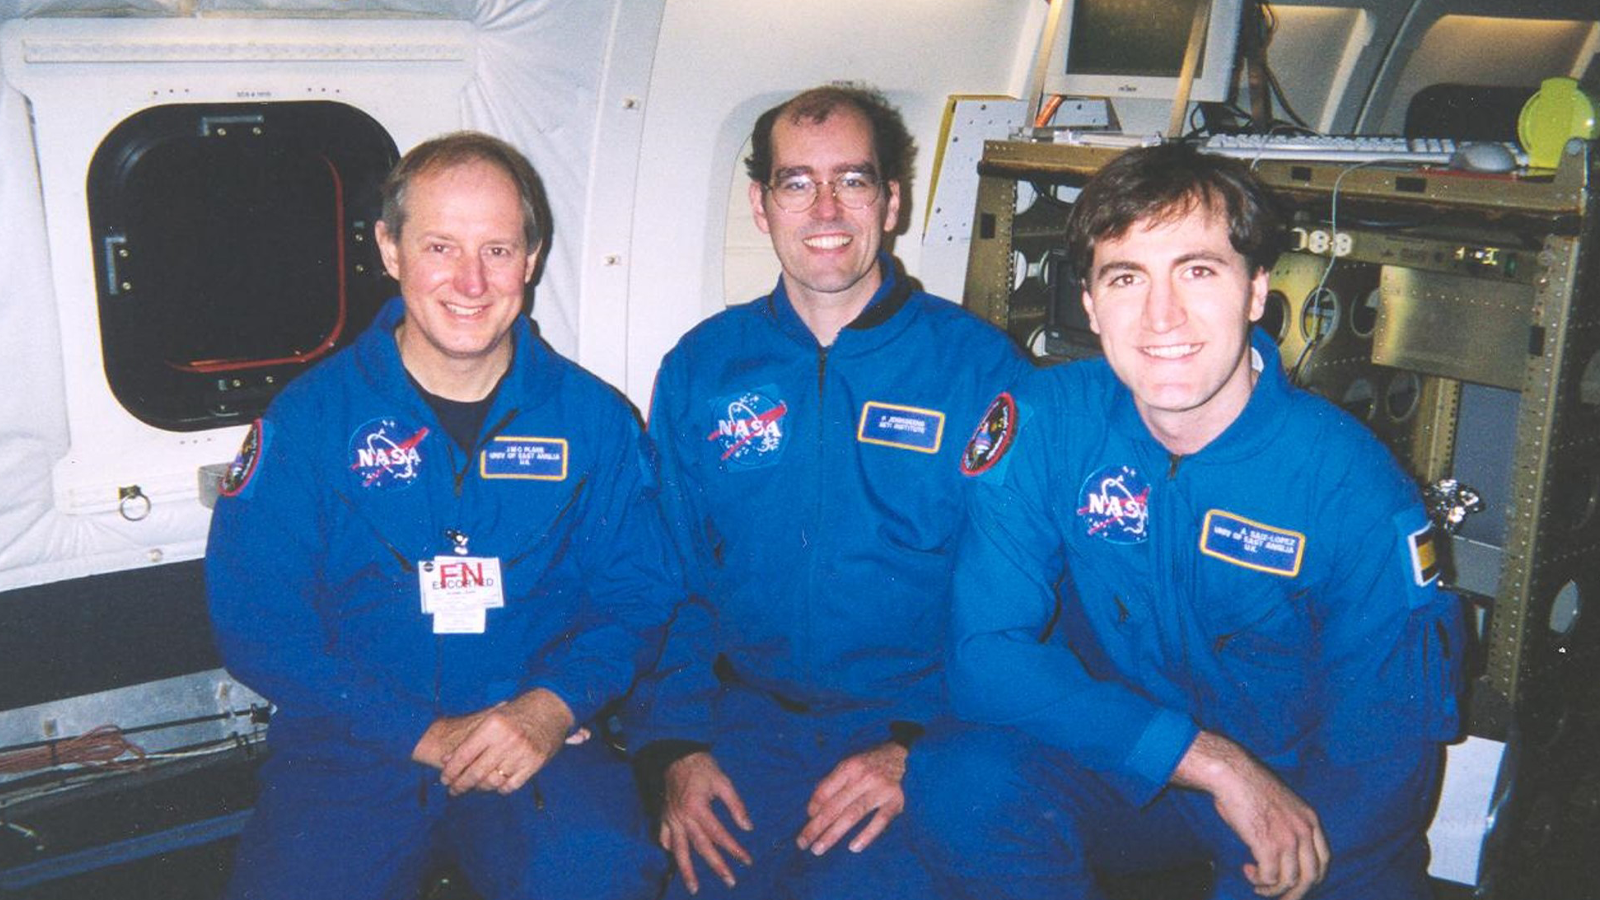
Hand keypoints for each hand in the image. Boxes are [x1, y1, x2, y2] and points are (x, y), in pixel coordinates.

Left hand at [412, 688, 574, 795]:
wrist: (552, 708)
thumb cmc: (517, 713)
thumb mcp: (492, 718)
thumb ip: (470, 739)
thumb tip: (446, 759)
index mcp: (493, 725)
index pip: (464, 755)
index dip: (451, 771)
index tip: (444, 780)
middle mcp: (507, 740)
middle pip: (476, 772)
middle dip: (460, 784)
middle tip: (453, 790)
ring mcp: (522, 753)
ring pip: (492, 782)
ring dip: (479, 788)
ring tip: (472, 787)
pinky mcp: (535, 764)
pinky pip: (510, 786)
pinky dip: (500, 789)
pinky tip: (495, 785)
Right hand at [659, 751, 752, 893]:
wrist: (677, 755)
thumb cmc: (703, 767)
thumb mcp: (723, 782)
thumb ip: (736, 805)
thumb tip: (747, 827)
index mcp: (698, 808)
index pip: (719, 835)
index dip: (734, 849)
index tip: (746, 860)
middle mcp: (683, 818)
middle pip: (701, 848)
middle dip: (717, 866)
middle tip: (730, 882)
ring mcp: (671, 819)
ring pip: (678, 850)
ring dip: (687, 871)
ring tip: (694, 888)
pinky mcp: (664, 816)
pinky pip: (664, 837)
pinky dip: (669, 849)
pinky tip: (675, 858)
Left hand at [796, 741, 906, 855]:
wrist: (902, 756)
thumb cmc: (869, 764)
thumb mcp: (849, 765)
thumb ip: (832, 783)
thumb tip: (813, 809)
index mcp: (849, 767)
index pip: (825, 790)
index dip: (813, 807)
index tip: (807, 820)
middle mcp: (863, 777)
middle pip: (835, 806)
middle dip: (816, 826)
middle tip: (802, 843)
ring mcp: (880, 790)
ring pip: (853, 815)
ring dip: (833, 834)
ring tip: (819, 848)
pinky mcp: (895, 802)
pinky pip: (879, 821)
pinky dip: (866, 835)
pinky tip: (853, 847)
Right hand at [1172, 731, 1329, 899]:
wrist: (1232, 774)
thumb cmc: (1247, 786)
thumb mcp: (1280, 805)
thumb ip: (1287, 828)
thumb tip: (1279, 854)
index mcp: (1310, 820)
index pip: (1324, 859)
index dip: (1312, 877)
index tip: (1297, 883)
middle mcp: (1304, 831)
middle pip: (1312, 877)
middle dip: (1296, 893)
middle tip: (1281, 899)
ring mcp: (1288, 840)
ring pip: (1291, 882)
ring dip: (1273, 890)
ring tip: (1258, 886)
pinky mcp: (1268, 846)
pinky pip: (1270, 878)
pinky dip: (1260, 881)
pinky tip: (1249, 872)